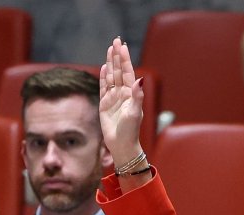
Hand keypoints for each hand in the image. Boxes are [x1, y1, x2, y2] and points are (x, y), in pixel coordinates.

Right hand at [99, 37, 143, 168]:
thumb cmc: (131, 130)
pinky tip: (104, 67)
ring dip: (110, 63)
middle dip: (117, 56)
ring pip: (111, 76)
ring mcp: (113, 98)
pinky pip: (103, 88)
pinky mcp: (104, 104)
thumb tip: (139, 79)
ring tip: (110, 49)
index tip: (122, 45)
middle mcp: (123, 93)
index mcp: (131, 93)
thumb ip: (137, 95)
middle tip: (116, 40)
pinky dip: (103, 77)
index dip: (124, 58)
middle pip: (119, 70)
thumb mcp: (135, 112)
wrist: (121, 144)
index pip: (127, 72)